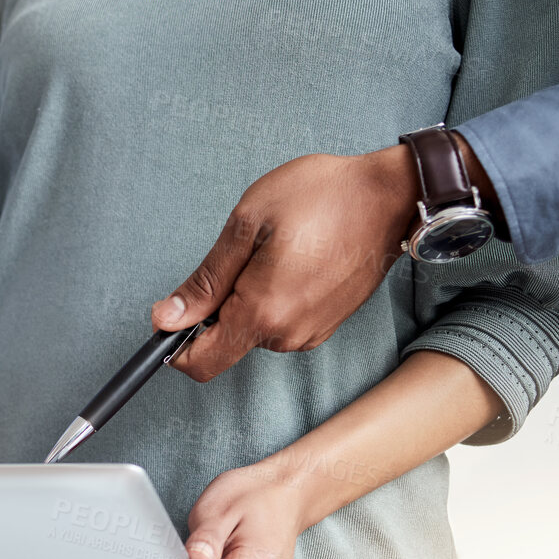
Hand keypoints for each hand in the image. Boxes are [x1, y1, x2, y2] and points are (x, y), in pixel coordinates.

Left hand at [155, 146, 418, 381]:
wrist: (392, 194)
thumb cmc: (323, 197)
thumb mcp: (247, 225)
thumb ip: (205, 281)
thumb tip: (166, 318)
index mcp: (263, 313)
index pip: (200, 363)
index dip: (174, 346)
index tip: (170, 316)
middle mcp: (288, 335)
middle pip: (225, 345)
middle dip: (215, 311)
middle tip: (237, 259)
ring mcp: (311, 332)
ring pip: (253, 332)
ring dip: (246, 301)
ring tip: (271, 253)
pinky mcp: (326, 323)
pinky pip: (280, 323)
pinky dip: (271, 300)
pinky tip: (290, 261)